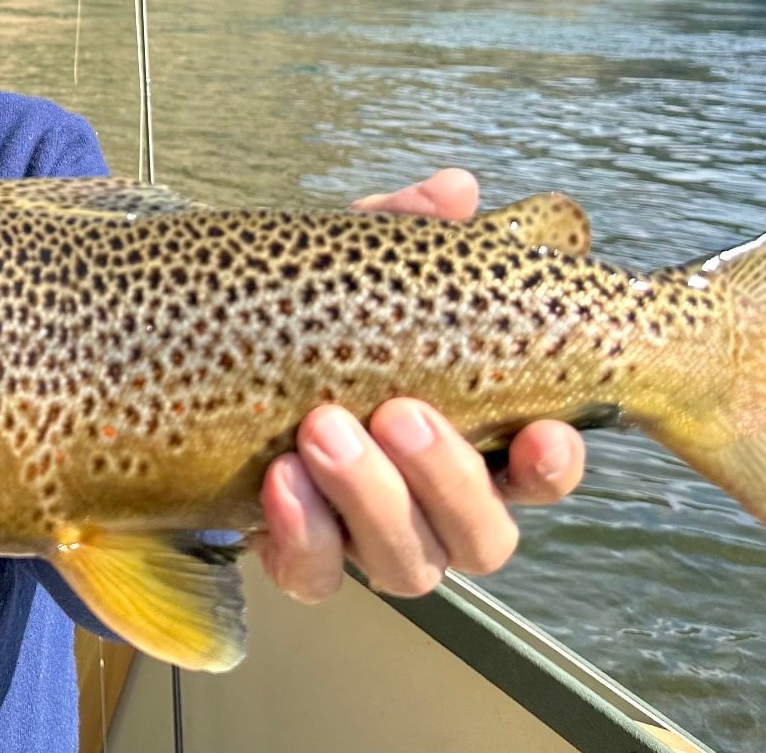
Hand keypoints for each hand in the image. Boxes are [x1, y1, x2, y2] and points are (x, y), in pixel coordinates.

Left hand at [253, 169, 586, 602]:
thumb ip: (404, 232)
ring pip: (407, 564)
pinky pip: (313, 575)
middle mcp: (434, 508)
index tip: (543, 432)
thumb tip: (454, 190)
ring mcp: (370, 542)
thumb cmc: (318, 327)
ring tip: (323, 429)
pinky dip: (302, 533)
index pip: (541, 472)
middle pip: (482, 536)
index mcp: (474, 443)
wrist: (214, 371)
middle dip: (447, 477)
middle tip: (400, 412)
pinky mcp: (301, 561)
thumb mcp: (356, 271)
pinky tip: (279, 480)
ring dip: (371, 499)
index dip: (551, 463)